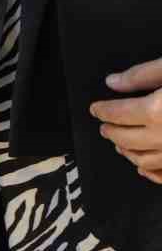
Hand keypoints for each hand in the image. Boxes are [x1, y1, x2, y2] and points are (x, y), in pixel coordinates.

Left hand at [91, 57, 161, 184]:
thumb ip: (141, 76)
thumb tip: (112, 82)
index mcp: (156, 111)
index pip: (119, 114)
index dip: (103, 112)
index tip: (95, 110)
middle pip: (128, 139)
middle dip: (112, 133)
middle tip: (104, 127)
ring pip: (146, 161)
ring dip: (129, 153)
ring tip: (120, 145)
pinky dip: (152, 174)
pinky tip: (144, 169)